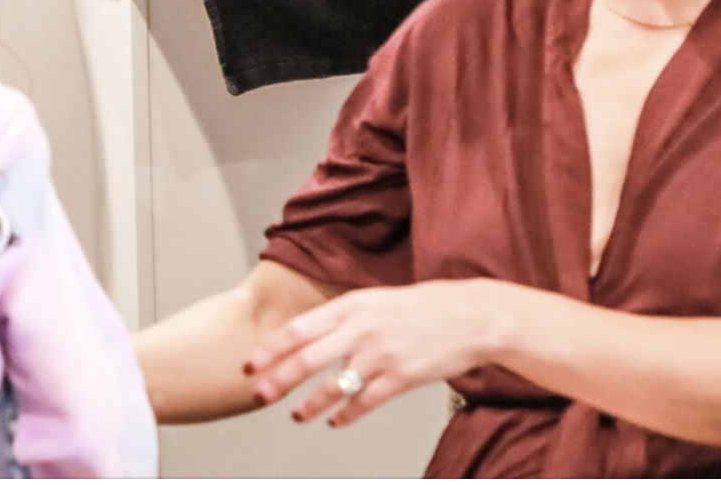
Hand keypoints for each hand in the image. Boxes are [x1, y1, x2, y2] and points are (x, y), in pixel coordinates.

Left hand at [244, 280, 510, 428]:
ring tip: (296, 415)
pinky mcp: (403, 377)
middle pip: (308, 358)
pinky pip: (367, 401)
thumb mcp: (373, 299)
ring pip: (335, 385)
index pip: (299, 328)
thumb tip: (308, 333)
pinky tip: (336, 421)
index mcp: (350, 306)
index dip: (272, 348)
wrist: (470, 316)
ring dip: (312, 404)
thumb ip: (342, 316)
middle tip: (259, 393)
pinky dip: (347, 414)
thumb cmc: (421, 306)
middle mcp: (361, 328)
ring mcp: (382, 354)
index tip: (250, 362)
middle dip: (280, 378)